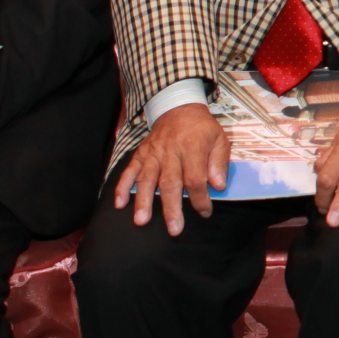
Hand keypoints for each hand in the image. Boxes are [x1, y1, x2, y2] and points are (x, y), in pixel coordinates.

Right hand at [114, 101, 229, 229]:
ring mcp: (153, 154)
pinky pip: (130, 170)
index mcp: (192, 148)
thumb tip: (218, 186)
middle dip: (171, 208)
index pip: (195, 178)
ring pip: (147, 179)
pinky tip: (119, 203)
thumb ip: (219, 163)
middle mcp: (170, 152)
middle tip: (174, 229)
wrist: (178, 108)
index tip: (204, 212)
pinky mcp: (141, 154)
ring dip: (143, 201)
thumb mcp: (219, 139)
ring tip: (141, 220)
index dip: (200, 198)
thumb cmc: (202, 128)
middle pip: (170, 183)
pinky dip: (122, 186)